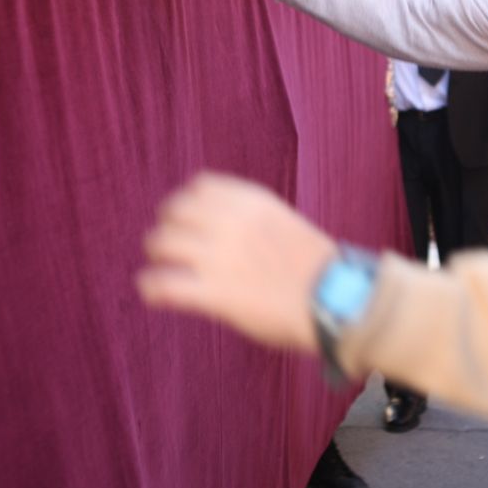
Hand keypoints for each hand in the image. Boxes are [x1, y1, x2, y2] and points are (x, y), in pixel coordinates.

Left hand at [138, 172, 337, 352]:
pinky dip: (151, 286)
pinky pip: (164, 284)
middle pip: (174, 211)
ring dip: (155, 253)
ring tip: (157, 266)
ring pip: (161, 243)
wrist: (336, 301)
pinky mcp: (214, 293)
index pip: (200, 186)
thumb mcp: (284, 223)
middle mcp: (230, 223)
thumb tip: (225, 224)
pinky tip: (151, 291)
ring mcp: (219, 257)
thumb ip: (251, 219)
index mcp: (251, 202)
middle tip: (164, 243)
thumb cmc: (316, 269)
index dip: (185, 201)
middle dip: (166, 225)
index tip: (183, 215)